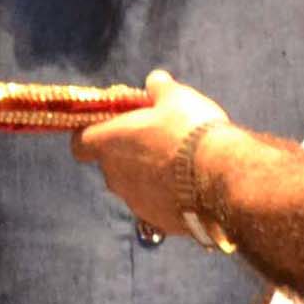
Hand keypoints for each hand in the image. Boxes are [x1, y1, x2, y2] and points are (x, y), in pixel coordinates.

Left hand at [75, 70, 229, 237]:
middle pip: (111, 164)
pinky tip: (193, 188)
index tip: (112, 126)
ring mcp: (136, 203)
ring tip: (182, 165)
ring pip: (135, 187)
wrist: (223, 179)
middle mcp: (114, 177)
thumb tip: (155, 81)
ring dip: (150, 177)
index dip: (93, 134)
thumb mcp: (177, 98)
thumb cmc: (191, 131)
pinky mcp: (160, 222)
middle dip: (129, 154)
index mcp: (108, 144)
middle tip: (157, 140)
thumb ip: (160, 89)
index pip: (81, 143)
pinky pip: (158, 206)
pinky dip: (169, 198)